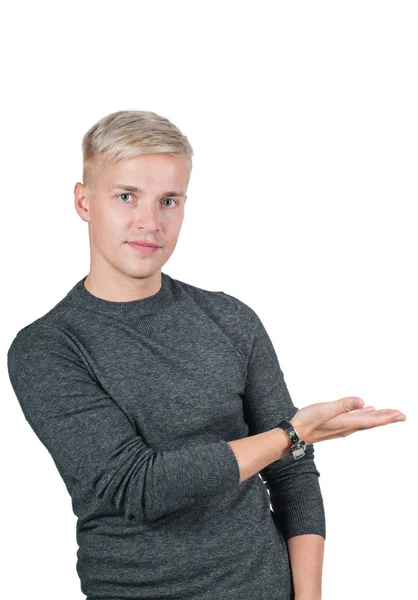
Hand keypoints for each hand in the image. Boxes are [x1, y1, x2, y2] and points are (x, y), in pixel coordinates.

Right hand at [290, 396, 405, 445]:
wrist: (295, 433)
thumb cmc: (307, 421)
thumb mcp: (325, 409)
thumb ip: (343, 405)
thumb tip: (363, 402)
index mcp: (347, 423)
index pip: (372, 421)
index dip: (387, 417)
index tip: (400, 415)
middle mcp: (347, 428)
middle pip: (371, 422)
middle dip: (387, 418)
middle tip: (401, 415)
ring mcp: (341, 427)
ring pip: (365, 421)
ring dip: (377, 417)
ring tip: (388, 413)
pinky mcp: (336, 425)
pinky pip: (356, 420)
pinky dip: (365, 415)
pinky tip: (366, 410)